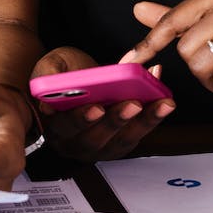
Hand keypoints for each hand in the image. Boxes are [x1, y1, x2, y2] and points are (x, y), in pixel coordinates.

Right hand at [32, 46, 175, 161]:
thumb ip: (47, 75)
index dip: (81, 119)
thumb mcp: (49, 65)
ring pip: (122, 141)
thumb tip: (47, 96)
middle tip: (134, 103)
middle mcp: (76, 143)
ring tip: (162, 103)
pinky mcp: (120, 143)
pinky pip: (138, 134)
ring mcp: (100, 147)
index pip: (66, 127)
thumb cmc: (63, 74)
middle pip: (96, 139)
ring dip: (145, 122)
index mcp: (55, 126)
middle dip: (117, 121)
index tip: (96, 107)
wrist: (78, 79)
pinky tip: (165, 98)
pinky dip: (154, 117)